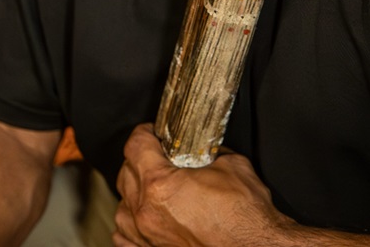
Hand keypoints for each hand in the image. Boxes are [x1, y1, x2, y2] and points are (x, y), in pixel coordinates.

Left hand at [114, 123, 297, 246]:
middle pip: (126, 172)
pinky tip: (145, 217)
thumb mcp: (231, 165)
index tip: (153, 134)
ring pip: (123, 205)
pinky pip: (125, 236)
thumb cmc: (246, 219)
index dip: (146, 133)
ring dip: (135, 192)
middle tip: (159, 158)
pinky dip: (132, 224)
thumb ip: (206, 150)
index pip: (136, 145)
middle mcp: (147, 212)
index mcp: (160, 185)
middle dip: (141, 160)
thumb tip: (201, 146)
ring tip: (153, 188)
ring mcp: (146, 237)